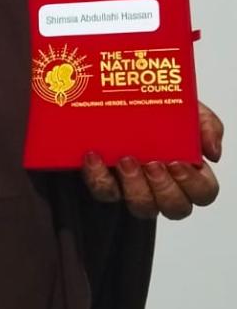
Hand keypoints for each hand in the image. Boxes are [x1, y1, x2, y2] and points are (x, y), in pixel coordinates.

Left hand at [82, 102, 222, 219]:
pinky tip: (94, 156)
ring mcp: (134, 189)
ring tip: (125, 160)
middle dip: (165, 189)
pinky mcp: (106, 185)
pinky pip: (104, 192)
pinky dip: (98, 176)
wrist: (110, 100)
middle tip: (153, 163)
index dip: (193, 184)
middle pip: (175, 208)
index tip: (178, 163)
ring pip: (142, 207)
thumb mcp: (185, 109)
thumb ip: (206, 125)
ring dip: (135, 186)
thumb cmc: (155, 111)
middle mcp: (163, 186)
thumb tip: (212, 152)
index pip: (203, 192)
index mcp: (188, 171)